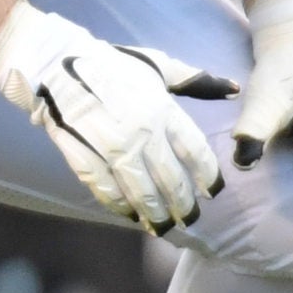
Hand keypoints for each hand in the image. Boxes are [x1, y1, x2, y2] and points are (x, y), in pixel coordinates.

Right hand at [0, 0, 236, 234]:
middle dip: (183, 204)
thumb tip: (235, 90)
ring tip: (163, 228)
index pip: (195, 152)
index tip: (211, 192)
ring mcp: (112, 149)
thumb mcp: (158, 66)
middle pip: (171, 180)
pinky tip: (130, 215)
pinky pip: (108, 192)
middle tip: (190, 218)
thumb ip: (196, 81)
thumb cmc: (112, 64)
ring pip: (141, 193)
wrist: (57, 65)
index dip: (206, 176)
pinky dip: (121, 207)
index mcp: (162, 109)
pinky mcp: (86, 158)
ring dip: (155, 215)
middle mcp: (142, 133)